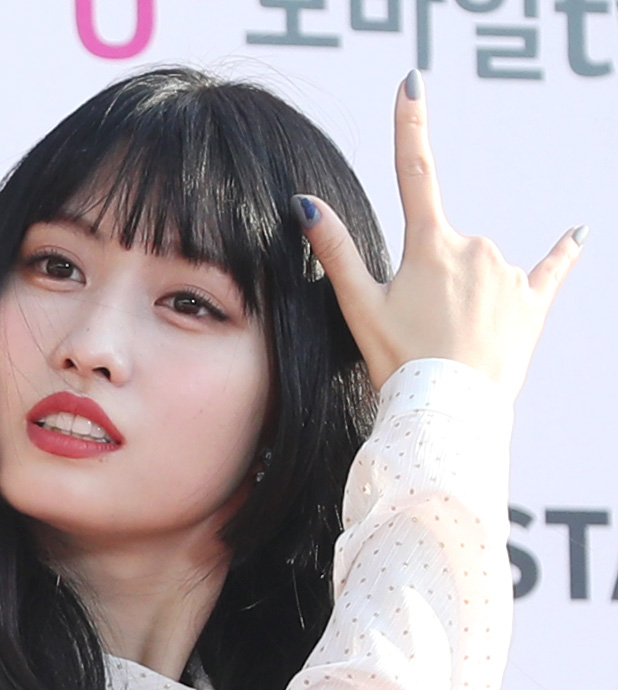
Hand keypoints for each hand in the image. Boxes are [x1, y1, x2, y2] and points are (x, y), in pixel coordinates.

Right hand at [292, 71, 585, 400]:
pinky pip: (551, 269)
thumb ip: (334, 251)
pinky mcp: (532, 302)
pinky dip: (563, 253)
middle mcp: (474, 247)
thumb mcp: (360, 307)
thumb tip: (305, 203)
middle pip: (447, 247)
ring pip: (481, 271)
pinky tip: (579, 234)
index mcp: (430, 245)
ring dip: (466, 299)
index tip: (412, 82)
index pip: (413, 173)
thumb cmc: (400, 363)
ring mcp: (507, 274)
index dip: (410, 125)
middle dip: (433, 279)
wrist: (449, 412)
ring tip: (451, 346)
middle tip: (419, 331)